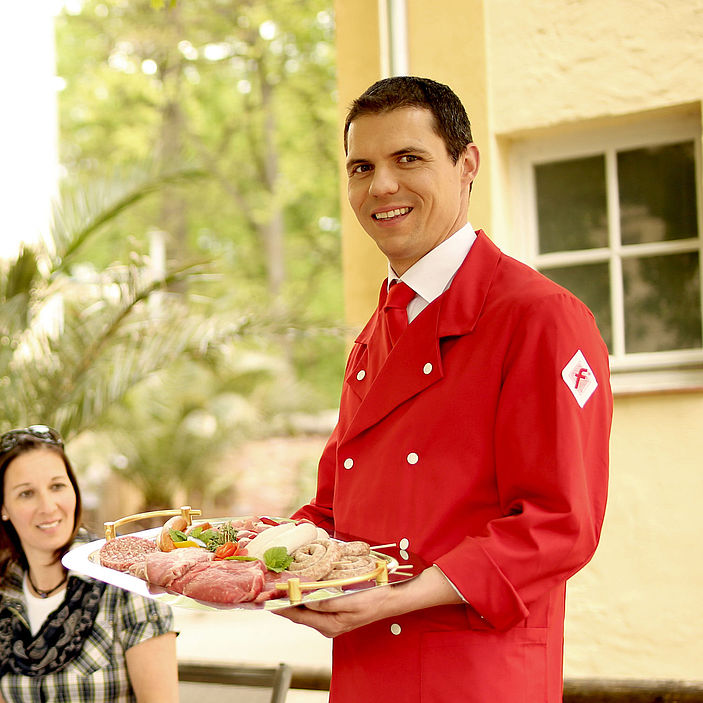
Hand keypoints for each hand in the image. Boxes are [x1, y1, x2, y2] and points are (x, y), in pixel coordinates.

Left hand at [276, 583, 394, 637]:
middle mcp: (327, 625)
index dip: (281, 606)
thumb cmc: (373, 598)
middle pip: (298, 614)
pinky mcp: (334, 612)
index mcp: (330, 624)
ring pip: (304, 609)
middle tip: (271, 586)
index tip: (268, 597)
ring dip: (293, 598)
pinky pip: (313, 605)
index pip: (298, 616)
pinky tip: (300, 586)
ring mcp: (330, 620)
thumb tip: (306, 600)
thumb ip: (327, 602)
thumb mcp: (351, 600)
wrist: (390, 598)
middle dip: (284, 601)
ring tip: (281, 584)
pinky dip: (304, 596)